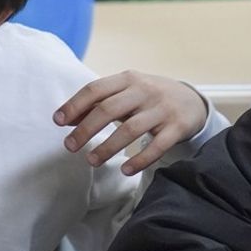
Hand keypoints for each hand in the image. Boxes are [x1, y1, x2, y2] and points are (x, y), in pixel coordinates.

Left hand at [54, 70, 207, 174]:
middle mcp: (144, 91)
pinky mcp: (177, 127)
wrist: (193, 100)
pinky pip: (158, 146)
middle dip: (85, 129)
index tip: (58, 121)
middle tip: (69, 146)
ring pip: (130, 129)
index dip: (74, 105)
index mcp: (127, 79)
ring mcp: (162, 109)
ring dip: (108, 147)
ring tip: (91, 161)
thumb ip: (98, 103)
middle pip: (109, 109)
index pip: (95, 89)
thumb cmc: (148, 97)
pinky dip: (140, 160)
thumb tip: (66, 119)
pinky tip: (125, 170)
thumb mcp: (125, 93)